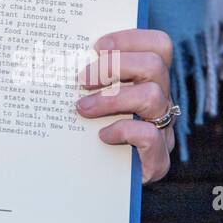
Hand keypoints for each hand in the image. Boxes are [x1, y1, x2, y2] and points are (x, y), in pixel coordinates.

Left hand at [74, 29, 174, 183]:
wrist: (99, 183)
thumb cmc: (89, 130)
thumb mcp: (90, 97)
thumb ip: (87, 76)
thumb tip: (59, 53)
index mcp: (148, 80)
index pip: (158, 45)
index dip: (130, 39)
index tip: (97, 46)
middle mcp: (161, 101)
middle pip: (155, 65)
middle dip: (114, 66)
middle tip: (82, 80)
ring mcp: (163, 130)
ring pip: (152, 96)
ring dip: (111, 99)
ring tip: (82, 108)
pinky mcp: (158, 160)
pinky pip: (149, 135)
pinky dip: (122, 130)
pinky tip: (101, 136)